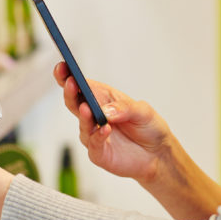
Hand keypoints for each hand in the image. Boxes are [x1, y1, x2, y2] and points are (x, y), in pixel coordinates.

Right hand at [53, 62, 172, 185]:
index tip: (62, 66)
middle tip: (70, 83)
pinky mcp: (99, 153)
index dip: (68, 75)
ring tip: (87, 108)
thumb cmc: (149, 127)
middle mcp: (94, 116)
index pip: (80, 85)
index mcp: (102, 98)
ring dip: (84, 116)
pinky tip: (105, 129)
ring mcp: (94, 134)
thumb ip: (125, 108)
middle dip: (70, 92)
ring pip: (82, 124)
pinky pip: (93, 144)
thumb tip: (105, 110)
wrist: (158, 154)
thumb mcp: (143, 111)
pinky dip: (97, 136)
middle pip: (74, 102)